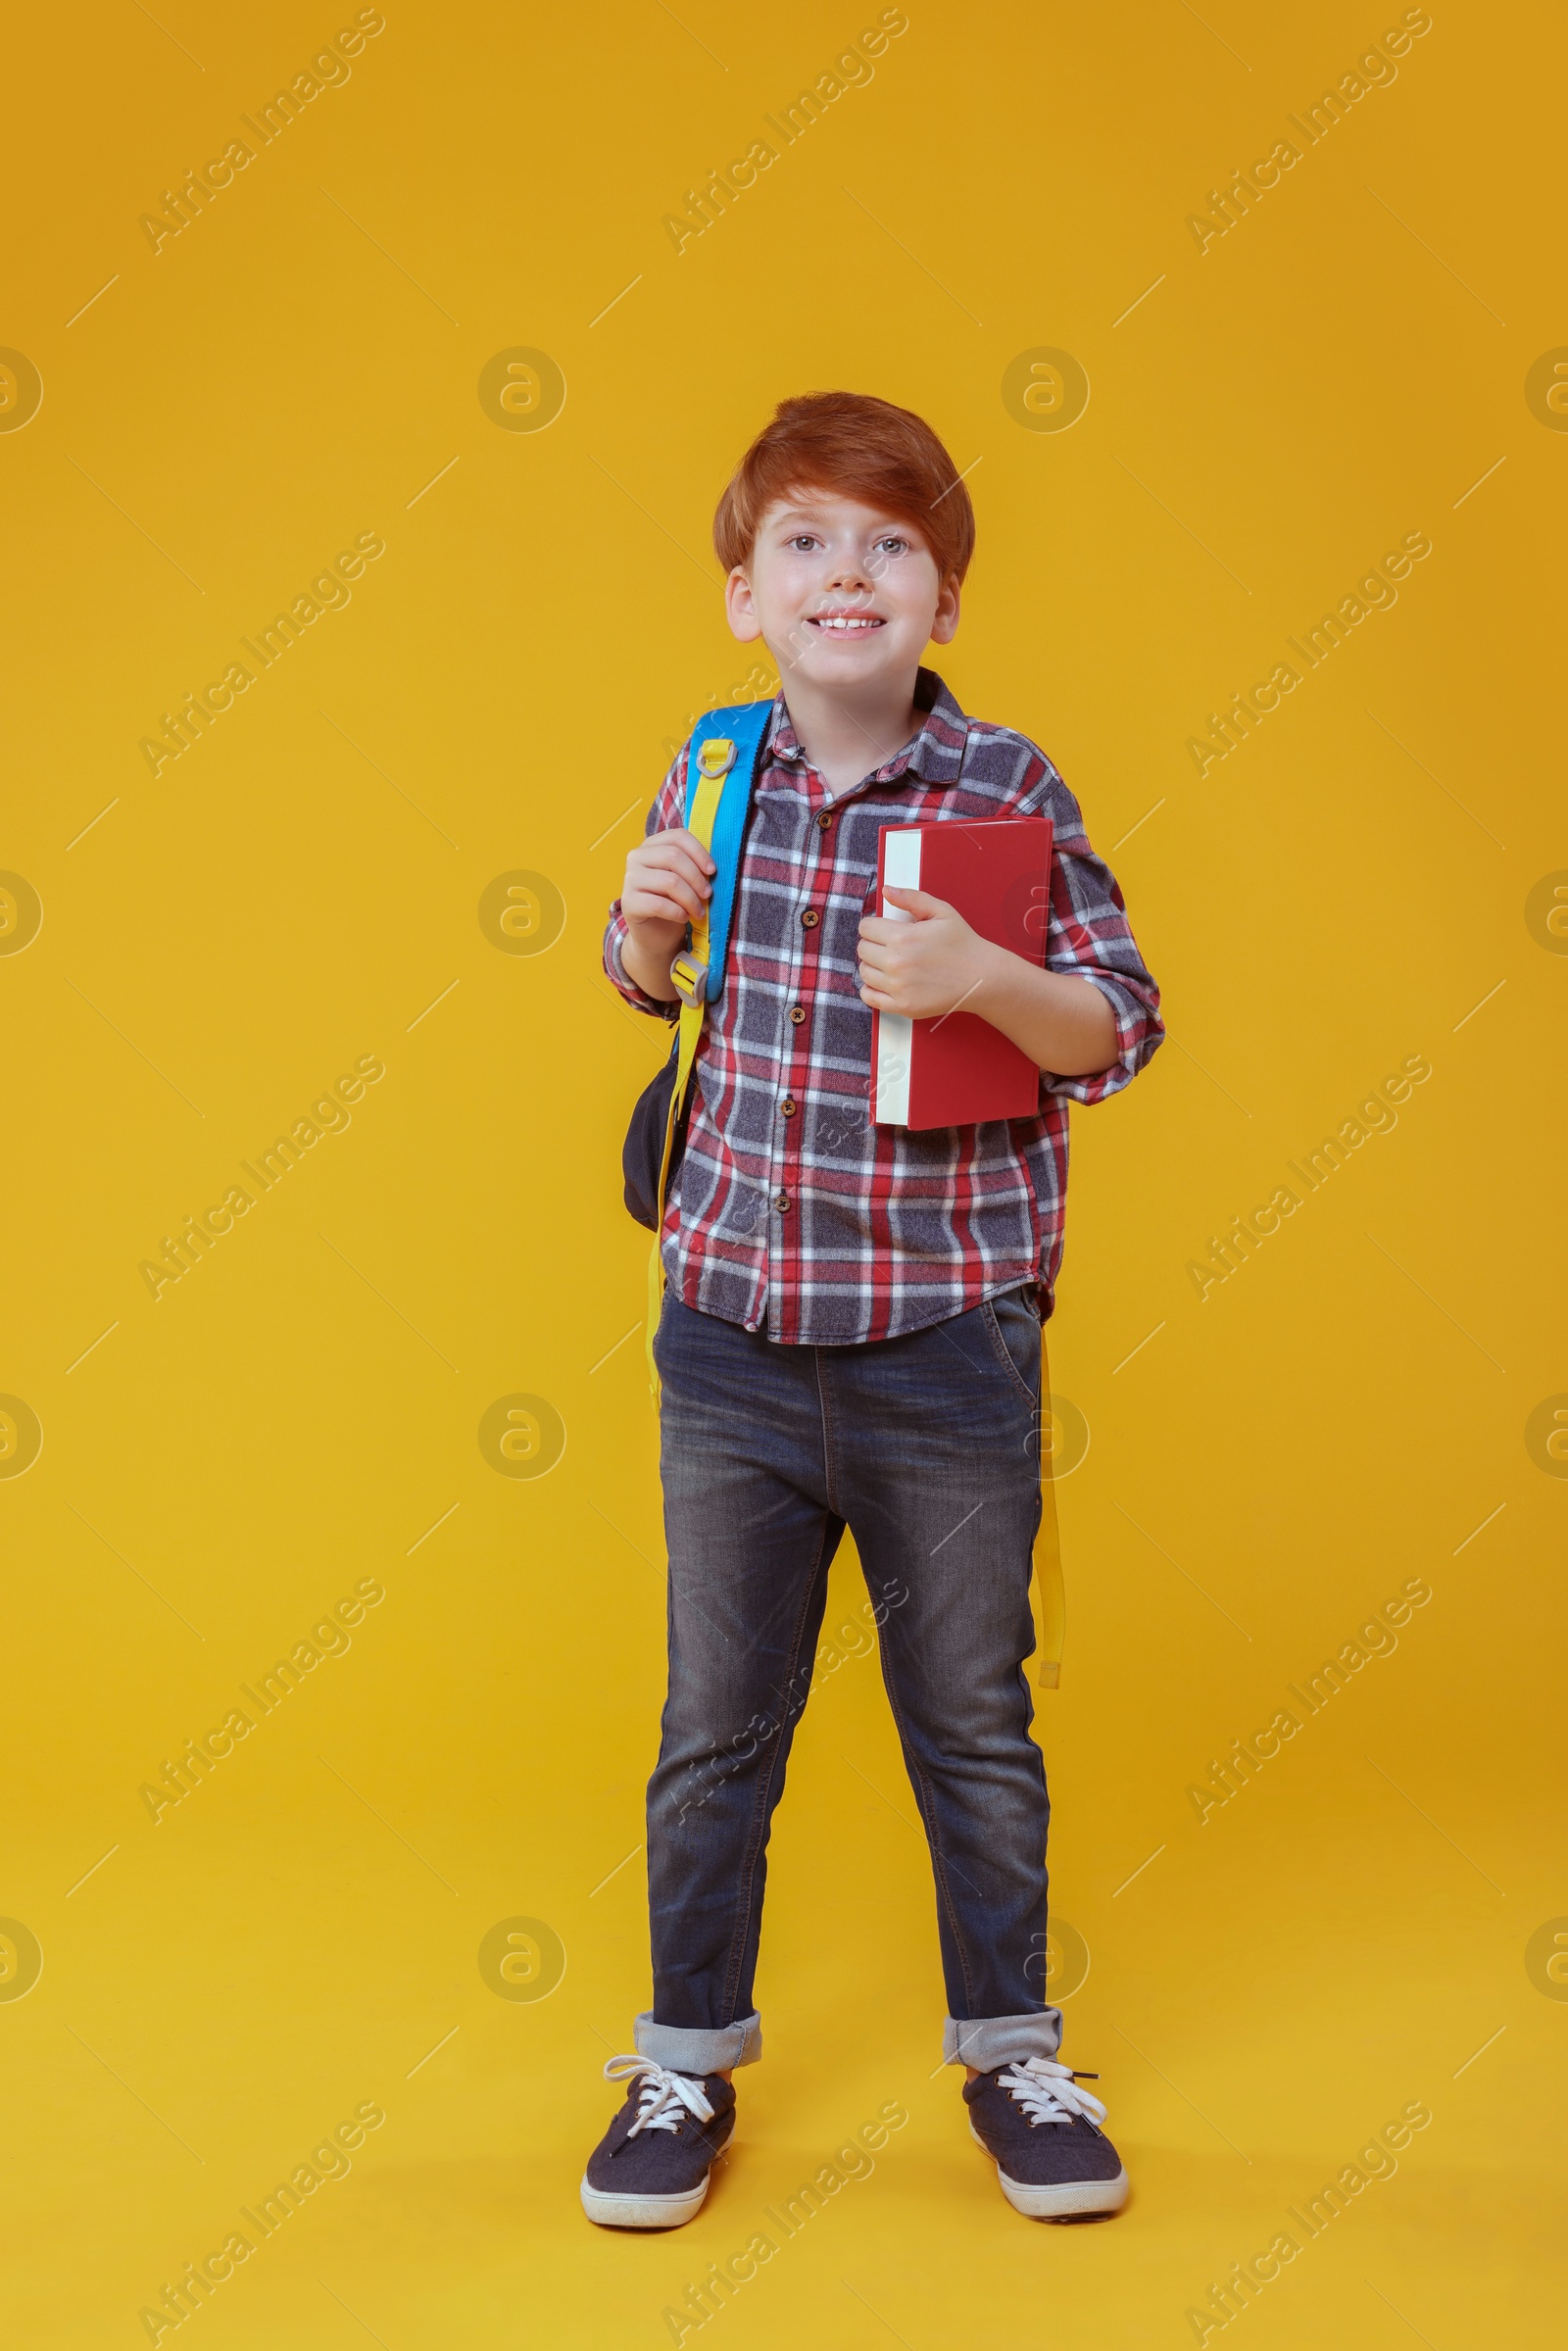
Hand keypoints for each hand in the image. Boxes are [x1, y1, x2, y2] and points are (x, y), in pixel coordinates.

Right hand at [622, 826, 715, 958]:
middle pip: (674, 857)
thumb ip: (692, 865)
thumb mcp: (684, 879)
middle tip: (707, 895)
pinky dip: (678, 913)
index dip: (699, 852)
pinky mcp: (628, 902)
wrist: (656, 934)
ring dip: (691, 899)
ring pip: (669, 881)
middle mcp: (636, 857)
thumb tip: (711, 866)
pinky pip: (659, 904)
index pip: (678, 837)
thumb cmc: (673, 902)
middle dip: (696, 878)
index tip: (712, 871)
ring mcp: (630, 879)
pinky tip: (684, 918)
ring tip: (699, 912)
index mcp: (651, 845)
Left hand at [856, 887, 999, 1020]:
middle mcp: (896, 963)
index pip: (865, 927)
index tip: (886, 930)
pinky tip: (886, 981)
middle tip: (892, 946)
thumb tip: (887, 891)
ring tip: (892, 963)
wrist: (980, 976)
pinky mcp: (901, 1006)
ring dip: (873, 965)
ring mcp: (897, 987)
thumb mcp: (941, 911)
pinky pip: (868, 996)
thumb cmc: (962, 943)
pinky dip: (872, 989)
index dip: (875, 926)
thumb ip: (911, 898)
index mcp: (902, 937)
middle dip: (874, 944)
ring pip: (864, 972)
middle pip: (862, 949)